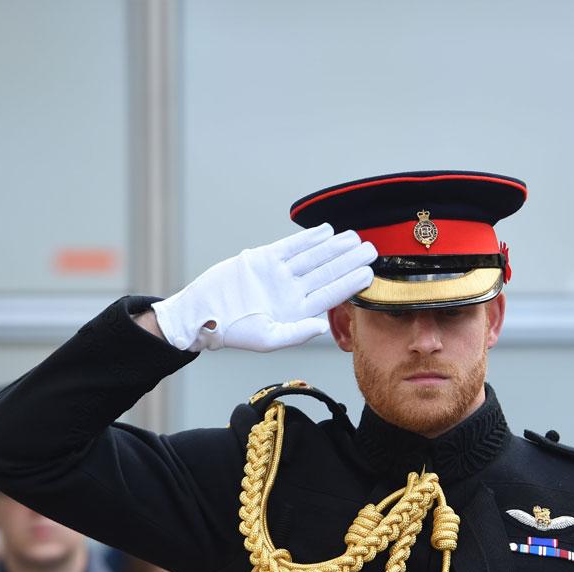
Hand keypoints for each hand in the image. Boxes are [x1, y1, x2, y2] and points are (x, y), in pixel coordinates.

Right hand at [151, 224, 376, 351]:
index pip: (330, 294)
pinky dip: (308, 238)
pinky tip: (326, 231)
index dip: (350, 283)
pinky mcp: (264, 259)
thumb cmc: (233, 330)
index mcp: (297, 311)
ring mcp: (279, 274)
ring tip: (353, 237)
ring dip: (333, 247)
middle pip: (326, 272)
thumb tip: (321, 326)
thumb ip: (296, 333)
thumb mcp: (267, 338)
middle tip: (370, 249)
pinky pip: (291, 246)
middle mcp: (292, 291)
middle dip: (348, 260)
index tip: (369, 273)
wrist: (202, 312)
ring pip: (312, 257)